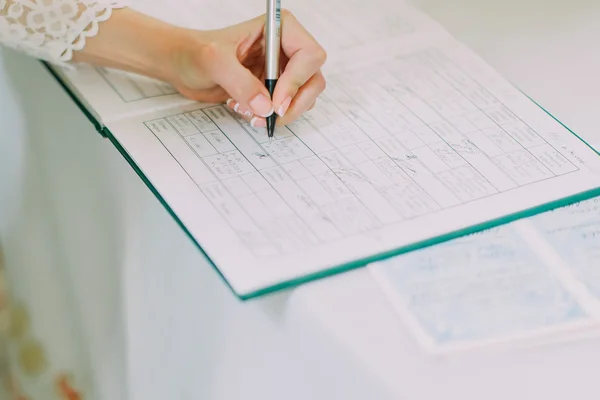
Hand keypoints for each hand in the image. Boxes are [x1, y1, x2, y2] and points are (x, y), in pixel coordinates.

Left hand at [170, 10, 326, 127]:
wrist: (183, 65)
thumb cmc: (195, 52)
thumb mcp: (214, 61)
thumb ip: (240, 82)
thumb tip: (266, 106)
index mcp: (279, 28)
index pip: (309, 55)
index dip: (296, 81)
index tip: (276, 102)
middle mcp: (285, 48)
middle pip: (313, 79)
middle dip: (294, 103)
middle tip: (270, 117)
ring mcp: (282, 69)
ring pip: (304, 97)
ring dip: (281, 113)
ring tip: (252, 114)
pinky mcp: (274, 88)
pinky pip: (288, 107)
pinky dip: (272, 116)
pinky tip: (249, 112)